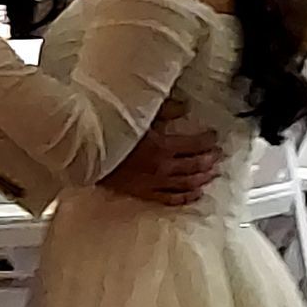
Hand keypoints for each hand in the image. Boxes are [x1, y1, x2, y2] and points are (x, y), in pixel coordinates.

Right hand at [105, 102, 221, 209]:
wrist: (86, 155)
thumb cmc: (110, 133)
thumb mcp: (138, 114)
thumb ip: (165, 110)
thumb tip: (185, 107)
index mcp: (163, 147)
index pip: (195, 145)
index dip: (208, 140)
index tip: (214, 136)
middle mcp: (163, 168)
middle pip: (195, 166)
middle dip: (210, 159)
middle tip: (220, 155)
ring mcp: (154, 183)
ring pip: (187, 184)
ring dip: (203, 178)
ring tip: (213, 174)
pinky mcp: (144, 193)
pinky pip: (170, 198)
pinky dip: (185, 197)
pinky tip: (195, 194)